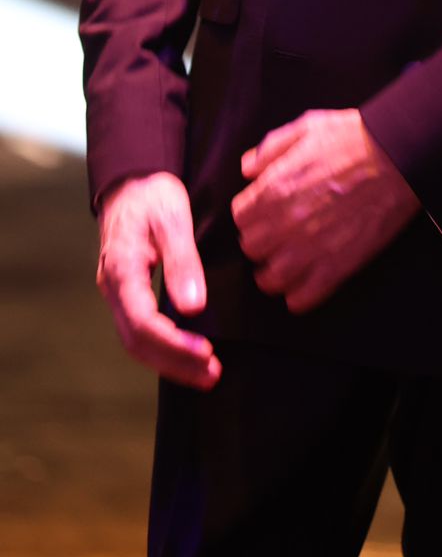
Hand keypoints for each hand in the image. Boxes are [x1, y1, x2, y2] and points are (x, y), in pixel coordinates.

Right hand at [96, 171, 220, 388]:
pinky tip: (189, 353)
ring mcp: (118, 293)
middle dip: (174, 363)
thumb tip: (193, 306)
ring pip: (137, 341)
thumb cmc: (153, 195)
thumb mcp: (173, 218)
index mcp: (122, 271)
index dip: (174, 345)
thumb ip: (183, 261)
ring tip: (207, 373)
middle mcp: (114, 288)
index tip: (206, 353)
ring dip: (170, 361)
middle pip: (137, 342)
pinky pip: (141, 329)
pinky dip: (164, 347)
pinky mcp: (129, 293)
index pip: (143, 323)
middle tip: (212, 375)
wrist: (133, 181)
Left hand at [231, 109, 418, 312]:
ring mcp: (311, 249)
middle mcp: (286, 223)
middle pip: (252, 249)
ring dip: (276, 272)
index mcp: (275, 188)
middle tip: (278, 235)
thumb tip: (248, 169)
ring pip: (270, 280)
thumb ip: (271, 147)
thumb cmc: (355, 138)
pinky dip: (299, 296)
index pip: (240, 217)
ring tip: (289, 261)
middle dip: (262, 241)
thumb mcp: (308, 127)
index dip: (252, 213)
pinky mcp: (337, 267)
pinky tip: (307, 280)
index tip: (265, 212)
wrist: (399, 154)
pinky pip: (302, 299)